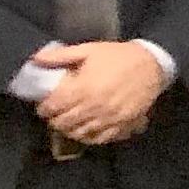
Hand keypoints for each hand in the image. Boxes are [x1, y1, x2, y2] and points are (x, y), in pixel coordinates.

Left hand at [34, 40, 164, 144]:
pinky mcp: (122, 125)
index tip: (43, 105)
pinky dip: (88, 137)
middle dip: (54, 120)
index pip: (53, 107)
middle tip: (54, 115)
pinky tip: (85, 130)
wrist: (152, 64)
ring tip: (68, 123)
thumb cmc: (118, 56)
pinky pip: (99, 138)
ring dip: (69, 130)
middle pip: (63, 123)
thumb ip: (61, 56)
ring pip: (79, 133)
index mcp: (82, 89)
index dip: (43, 108)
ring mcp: (108, 118)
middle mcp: (93, 107)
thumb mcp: (89, 50)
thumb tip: (36, 58)